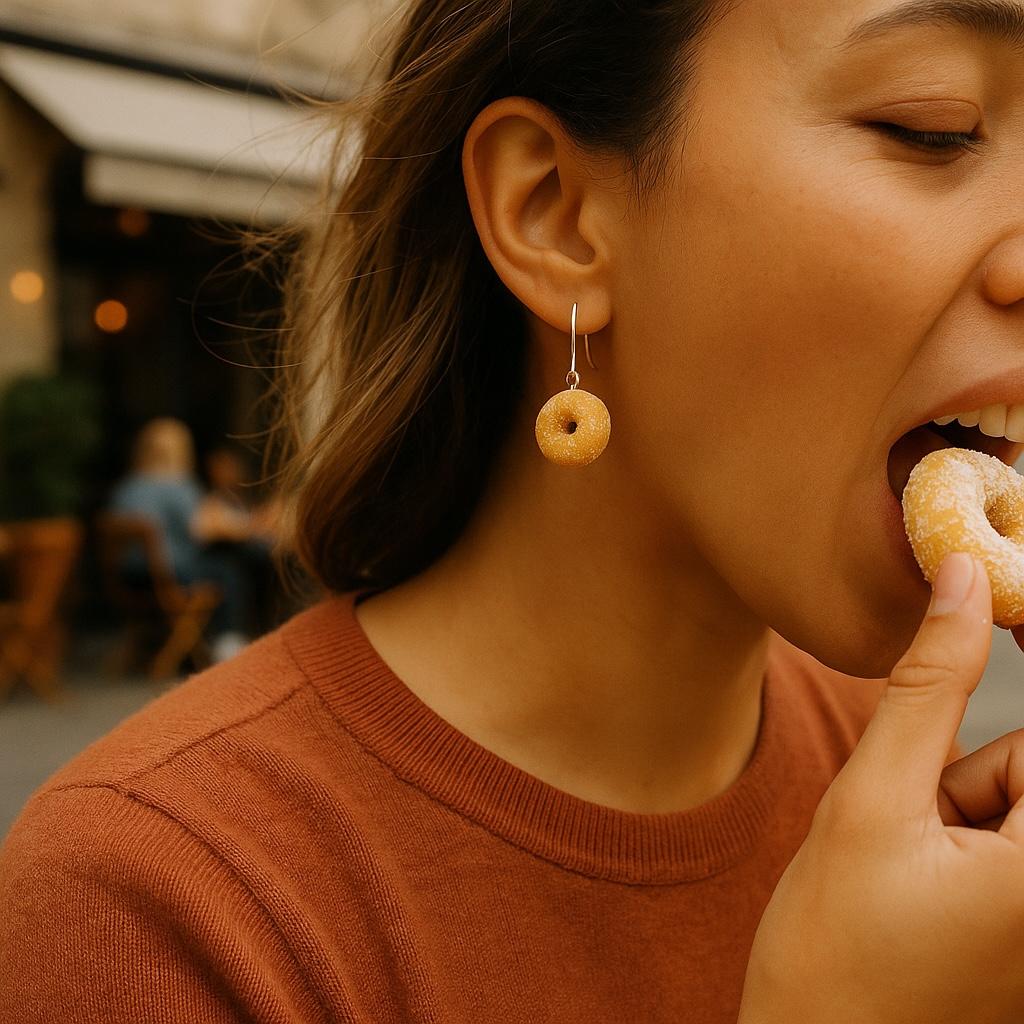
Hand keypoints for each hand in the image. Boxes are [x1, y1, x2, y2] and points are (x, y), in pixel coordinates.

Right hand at [738, 554, 1023, 1023]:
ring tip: (901, 866)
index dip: (1020, 652)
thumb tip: (960, 580)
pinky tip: (915, 888)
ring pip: (1020, 801)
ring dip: (959, 807)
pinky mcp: (1022, 933)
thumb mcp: (872, 801)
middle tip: (909, 826)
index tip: (983, 629)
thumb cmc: (833, 950)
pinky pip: (1011, 842)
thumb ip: (928, 685)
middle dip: (970, 774)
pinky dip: (964, 838)